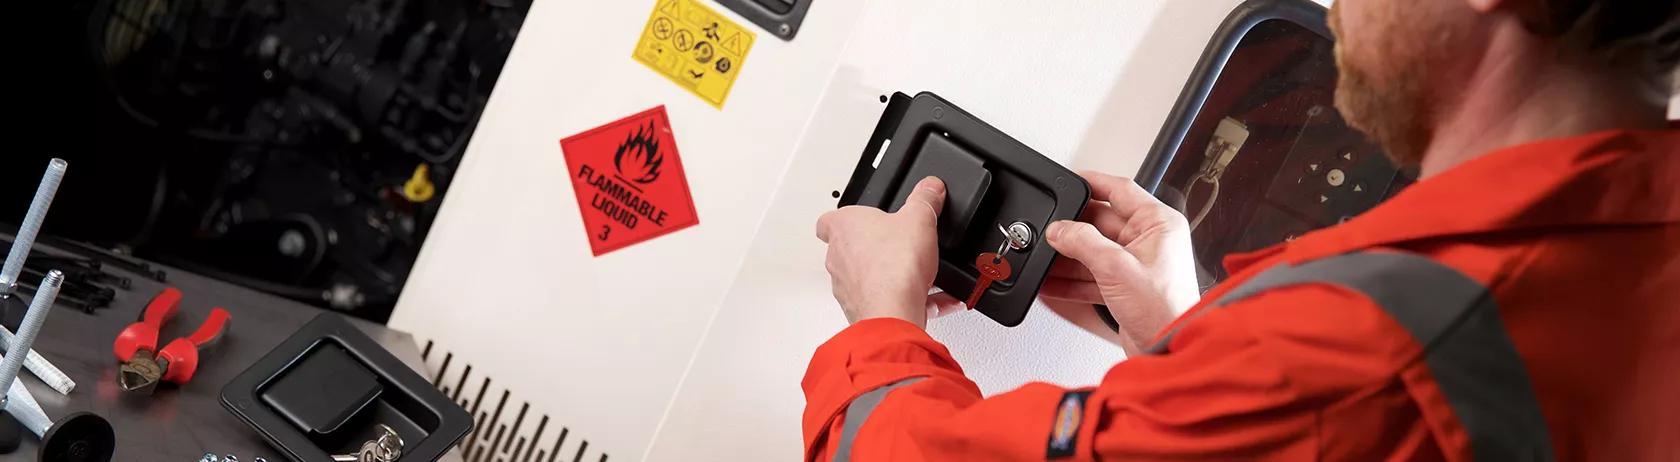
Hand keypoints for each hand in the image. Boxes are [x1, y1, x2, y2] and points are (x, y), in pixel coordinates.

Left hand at [816, 177, 962, 327]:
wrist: (893, 313)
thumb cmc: (893, 266)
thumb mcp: (919, 219)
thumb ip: (925, 199)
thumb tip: (931, 187)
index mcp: (844, 228)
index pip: (828, 220)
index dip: (845, 219)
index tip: (863, 219)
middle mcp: (838, 258)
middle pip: (851, 249)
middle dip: (877, 249)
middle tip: (899, 246)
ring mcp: (847, 287)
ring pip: (869, 279)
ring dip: (892, 277)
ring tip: (923, 275)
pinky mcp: (862, 310)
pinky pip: (887, 302)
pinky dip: (911, 300)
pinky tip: (938, 299)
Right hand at [1040, 171, 1200, 348]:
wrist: (1168, 350)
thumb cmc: (1165, 310)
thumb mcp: (1117, 267)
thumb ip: (1083, 243)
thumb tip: (1059, 229)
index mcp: (1159, 223)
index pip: (1120, 189)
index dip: (1092, 182)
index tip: (1068, 179)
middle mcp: (1149, 240)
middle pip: (1101, 222)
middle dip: (1072, 230)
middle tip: (1050, 232)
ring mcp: (1136, 264)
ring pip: (1093, 250)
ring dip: (1068, 258)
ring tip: (1045, 260)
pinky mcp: (1124, 286)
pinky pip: (1092, 274)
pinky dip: (1072, 279)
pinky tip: (1053, 283)